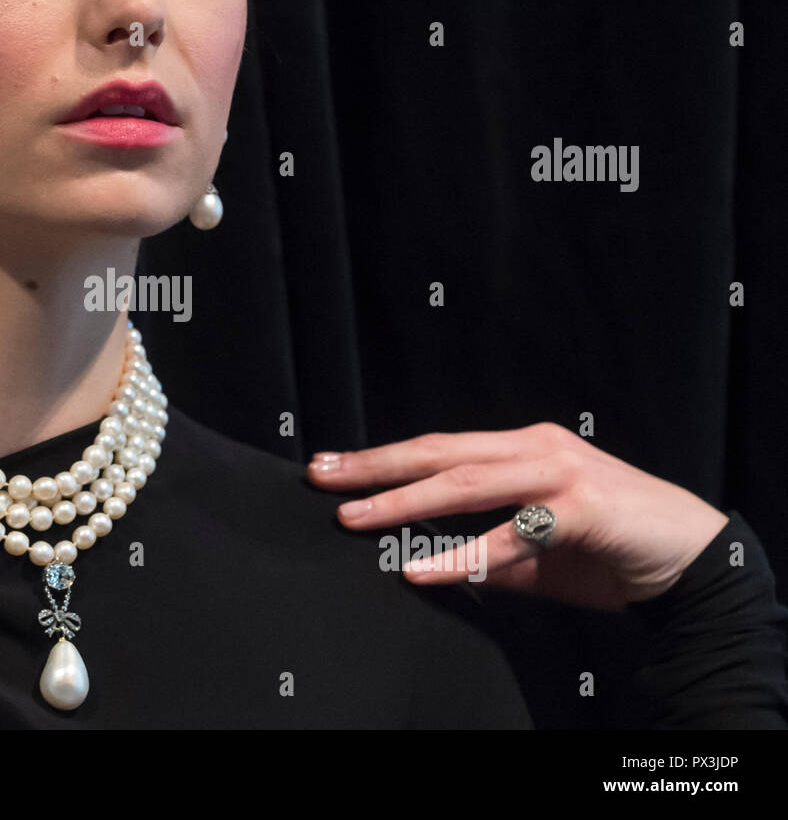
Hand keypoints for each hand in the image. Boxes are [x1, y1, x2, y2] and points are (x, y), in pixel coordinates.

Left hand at [306, 422, 729, 609]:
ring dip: (405, 502)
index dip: (382, 457)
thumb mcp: (534, 549)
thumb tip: (425, 561)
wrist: (694, 557)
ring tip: (356, 518)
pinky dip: (464, 555)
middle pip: (439, 452)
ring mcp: (559, 473)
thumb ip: (485, 549)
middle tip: (321, 475)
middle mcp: (534, 448)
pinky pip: (511, 536)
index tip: (332, 466)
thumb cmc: (609, 546)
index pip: (438, 447)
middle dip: (375, 465)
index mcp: (520, 447)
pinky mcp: (583, 508)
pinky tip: (422, 569)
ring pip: (466, 483)